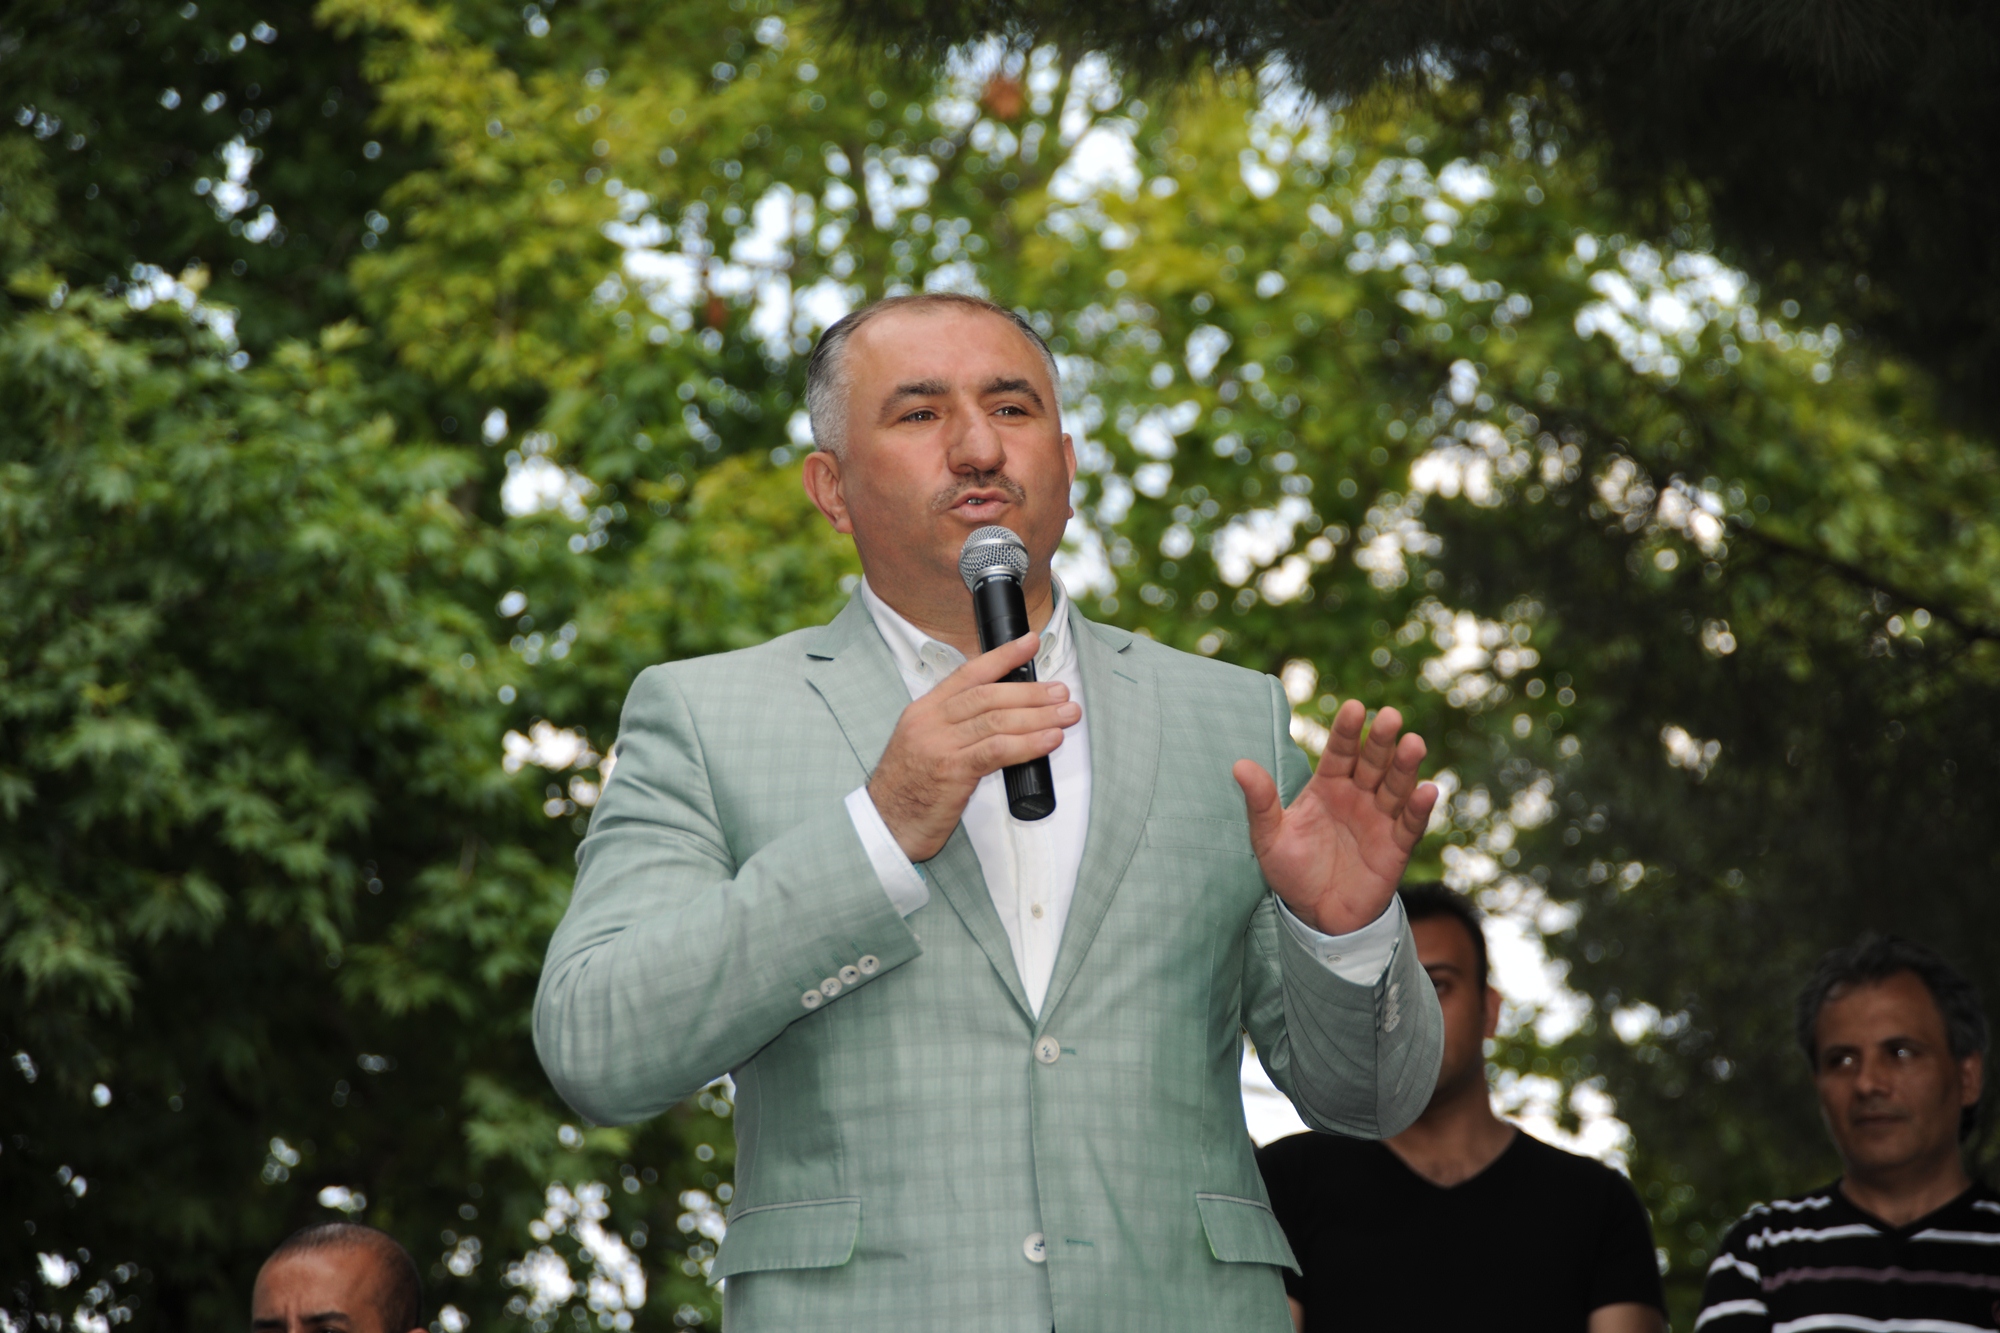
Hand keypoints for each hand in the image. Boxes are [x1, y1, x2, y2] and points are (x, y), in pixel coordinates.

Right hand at [868, 632, 1079, 861]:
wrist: (885, 824)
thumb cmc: (909, 789)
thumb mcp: (924, 745)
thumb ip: (955, 726)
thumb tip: (1005, 714)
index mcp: (924, 710)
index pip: (968, 674)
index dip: (1002, 656)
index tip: (1030, 643)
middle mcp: (930, 722)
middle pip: (988, 695)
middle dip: (1031, 692)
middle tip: (1061, 693)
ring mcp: (939, 745)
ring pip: (997, 720)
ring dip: (1038, 716)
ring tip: (1066, 715)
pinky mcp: (951, 772)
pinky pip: (997, 751)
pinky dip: (1028, 743)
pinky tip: (1049, 740)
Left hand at [1233, 700, 1438, 935]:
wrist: (1316, 916)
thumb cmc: (1291, 871)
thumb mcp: (1268, 838)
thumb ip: (1260, 802)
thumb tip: (1239, 765)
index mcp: (1327, 786)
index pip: (1339, 752)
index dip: (1347, 732)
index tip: (1354, 708)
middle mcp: (1357, 796)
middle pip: (1372, 762)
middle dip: (1381, 741)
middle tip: (1390, 717)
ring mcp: (1379, 819)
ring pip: (1395, 786)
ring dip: (1406, 766)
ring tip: (1413, 744)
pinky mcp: (1395, 847)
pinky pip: (1409, 824)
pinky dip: (1419, 809)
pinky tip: (1427, 791)